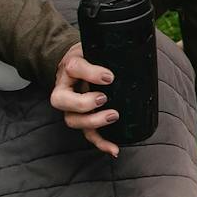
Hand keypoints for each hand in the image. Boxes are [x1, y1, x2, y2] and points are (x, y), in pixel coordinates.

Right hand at [51, 41, 119, 157]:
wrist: (79, 63)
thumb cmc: (90, 55)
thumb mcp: (95, 47)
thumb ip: (107, 49)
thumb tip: (134, 50)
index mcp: (70, 68)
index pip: (74, 68)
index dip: (91, 73)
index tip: (110, 76)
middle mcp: (65, 89)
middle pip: (62, 101)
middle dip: (83, 103)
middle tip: (104, 98)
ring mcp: (72, 107)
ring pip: (73, 120)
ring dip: (92, 122)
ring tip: (113, 116)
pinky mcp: (83, 118)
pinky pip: (88, 134)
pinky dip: (101, 143)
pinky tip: (114, 149)